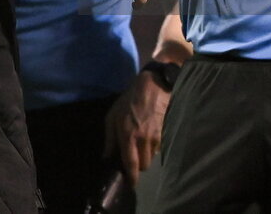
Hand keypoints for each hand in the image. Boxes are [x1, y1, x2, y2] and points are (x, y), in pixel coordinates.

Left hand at [103, 70, 172, 185]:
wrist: (152, 87)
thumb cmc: (128, 101)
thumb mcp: (112, 117)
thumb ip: (109, 139)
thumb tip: (106, 156)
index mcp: (127, 136)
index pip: (131, 163)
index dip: (132, 177)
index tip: (130, 184)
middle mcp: (142, 139)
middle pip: (144, 165)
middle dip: (138, 165)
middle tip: (133, 159)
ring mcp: (155, 137)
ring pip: (152, 157)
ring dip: (146, 156)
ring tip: (140, 146)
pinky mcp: (163, 132)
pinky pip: (158, 148)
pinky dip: (153, 147)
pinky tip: (148, 137)